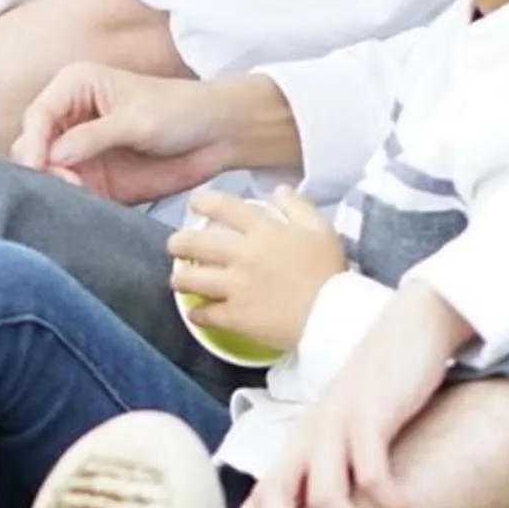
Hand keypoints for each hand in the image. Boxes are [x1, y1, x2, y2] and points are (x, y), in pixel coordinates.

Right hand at [11, 63, 242, 204]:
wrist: (216, 136)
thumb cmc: (180, 112)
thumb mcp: (137, 120)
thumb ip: (94, 136)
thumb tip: (52, 156)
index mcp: (75, 87)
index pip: (38, 115)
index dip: (34, 142)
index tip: (39, 167)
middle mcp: (69, 117)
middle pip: (31, 145)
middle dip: (40, 166)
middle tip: (66, 183)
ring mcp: (78, 150)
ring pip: (44, 172)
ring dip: (52, 185)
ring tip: (79, 191)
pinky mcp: (91, 178)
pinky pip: (67, 192)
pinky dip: (68, 200)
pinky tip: (84, 202)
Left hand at [167, 189, 343, 351]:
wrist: (334, 315)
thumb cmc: (329, 271)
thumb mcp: (321, 229)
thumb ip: (298, 205)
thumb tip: (279, 190)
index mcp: (263, 231)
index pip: (224, 207)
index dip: (204, 202)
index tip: (194, 204)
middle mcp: (243, 255)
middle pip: (196, 244)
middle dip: (178, 242)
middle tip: (174, 245)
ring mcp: (236, 287)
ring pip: (192, 279)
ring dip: (180, 278)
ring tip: (178, 280)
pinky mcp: (236, 317)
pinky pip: (206, 314)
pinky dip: (197, 313)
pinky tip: (196, 313)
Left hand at [230, 283, 472, 507]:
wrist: (408, 329)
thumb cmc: (378, 395)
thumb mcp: (346, 437)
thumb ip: (335, 477)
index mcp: (296, 449)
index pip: (259, 498)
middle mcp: (307, 440)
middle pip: (276, 497)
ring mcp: (335, 426)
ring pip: (328, 495)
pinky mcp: (370, 414)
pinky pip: (373, 469)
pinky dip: (392, 502)